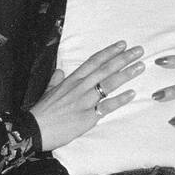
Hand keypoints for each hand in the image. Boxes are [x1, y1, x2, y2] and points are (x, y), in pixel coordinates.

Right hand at [30, 41, 144, 150]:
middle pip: (105, 69)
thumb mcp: (47, 91)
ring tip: (140, 66)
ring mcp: (84, 101)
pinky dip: (120, 99)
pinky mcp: (87, 117)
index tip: (122, 44)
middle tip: (139, 50)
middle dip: (123, 58)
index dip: (109, 52)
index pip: (93, 61)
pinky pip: (107, 106)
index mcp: (71, 80)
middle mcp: (80, 87)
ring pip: (108, 84)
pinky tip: (132, 93)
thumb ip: (56, 80)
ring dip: (126, 74)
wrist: (34, 129)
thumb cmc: (41, 112)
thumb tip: (59, 71)